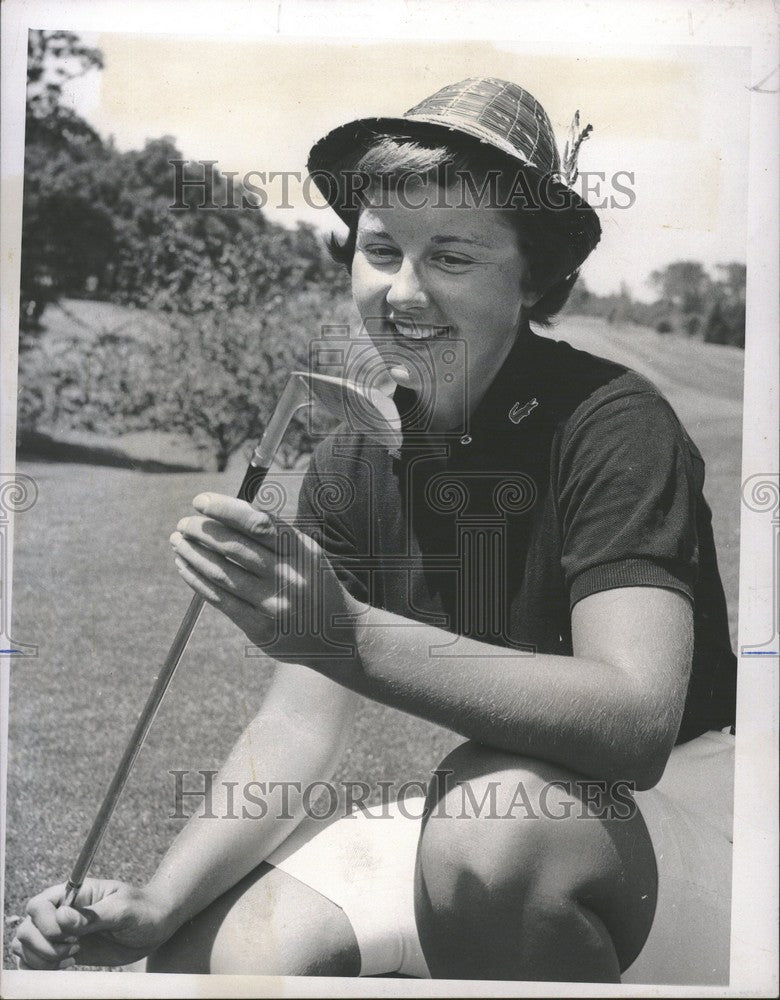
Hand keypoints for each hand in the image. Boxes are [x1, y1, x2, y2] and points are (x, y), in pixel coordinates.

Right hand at [11, 879, 174, 969]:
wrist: (155, 925)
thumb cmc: (142, 910)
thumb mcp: (123, 909)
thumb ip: (93, 915)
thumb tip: (62, 917)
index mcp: (74, 894)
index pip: (39, 905)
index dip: (45, 924)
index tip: (69, 936)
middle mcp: (63, 912)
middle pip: (26, 928)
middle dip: (43, 945)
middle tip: (73, 949)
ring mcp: (61, 933)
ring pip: (25, 946)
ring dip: (40, 958)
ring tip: (71, 957)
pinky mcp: (63, 952)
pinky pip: (33, 961)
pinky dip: (39, 968)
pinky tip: (65, 965)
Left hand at [170, 492, 361, 667]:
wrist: (341, 635)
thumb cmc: (314, 584)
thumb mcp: (306, 553)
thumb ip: (274, 535)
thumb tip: (226, 511)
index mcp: (302, 551)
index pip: (257, 523)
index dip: (225, 509)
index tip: (200, 501)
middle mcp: (290, 577)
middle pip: (235, 547)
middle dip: (203, 531)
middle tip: (184, 522)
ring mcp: (275, 605)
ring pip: (223, 574)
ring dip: (194, 555)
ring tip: (178, 541)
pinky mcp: (262, 630)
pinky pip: (221, 601)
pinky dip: (198, 581)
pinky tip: (185, 567)